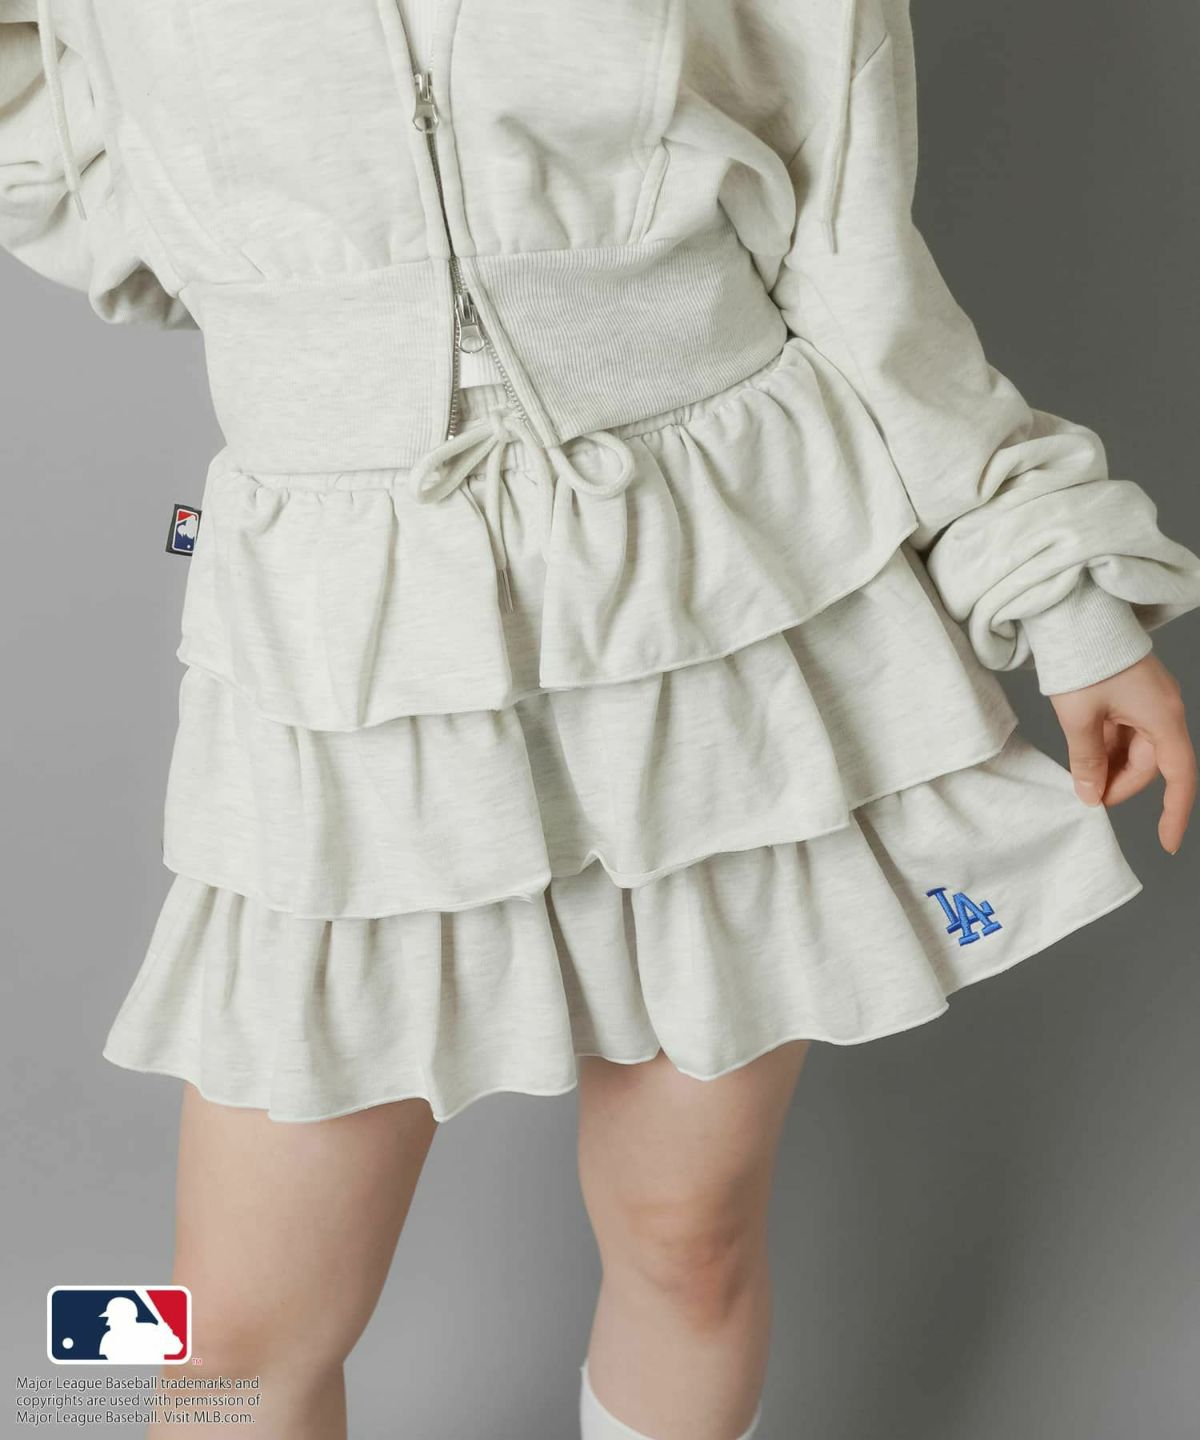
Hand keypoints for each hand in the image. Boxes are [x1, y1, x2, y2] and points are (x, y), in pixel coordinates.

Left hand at [1049, 653, 1195, 853]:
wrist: (1077, 613)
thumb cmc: (1084, 661)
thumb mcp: (1079, 719)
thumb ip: (1087, 761)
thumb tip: (1090, 795)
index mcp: (1163, 717)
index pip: (1179, 777)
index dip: (1174, 813)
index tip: (1166, 843)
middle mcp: (1164, 709)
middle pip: (1151, 765)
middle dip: (1119, 784)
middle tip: (1086, 796)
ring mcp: (1150, 699)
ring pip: (1136, 749)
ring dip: (1111, 765)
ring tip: (1081, 775)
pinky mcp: (1134, 691)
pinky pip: (1127, 729)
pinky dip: (1108, 745)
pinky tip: (1085, 752)